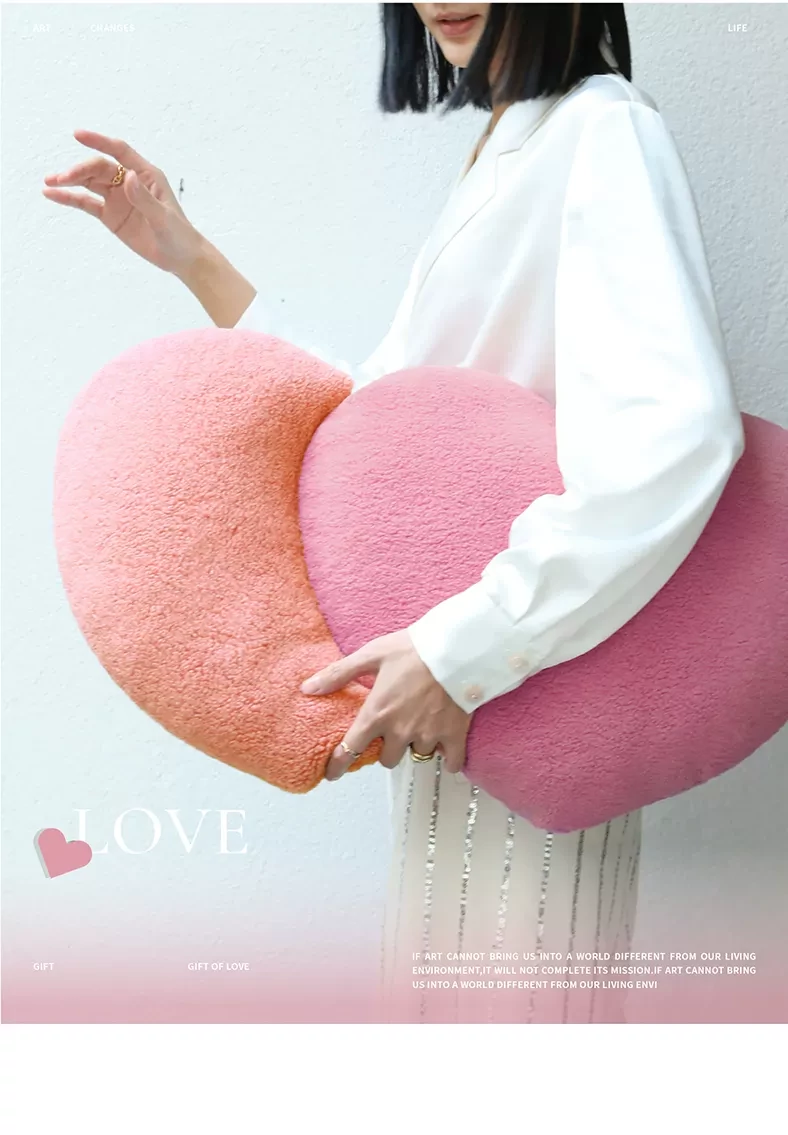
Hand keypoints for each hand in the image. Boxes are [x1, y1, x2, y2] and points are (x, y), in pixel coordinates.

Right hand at [42, 130, 202, 277]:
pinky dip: (70, 198)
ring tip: (49, 183)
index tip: (78, 135)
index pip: (119, 151)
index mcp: (146, 175)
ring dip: (70, 181)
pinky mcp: (110, 215)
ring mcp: (117, 198)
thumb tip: (128, 177)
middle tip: (61, 178)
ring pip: (89, 183)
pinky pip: (86, 203)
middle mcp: (129, 182)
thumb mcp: (163, 218)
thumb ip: (145, 199)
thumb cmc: (178, 235)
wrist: (181, 258)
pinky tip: (52, 195)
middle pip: (99, 168)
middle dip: (79, 170)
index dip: (99, 142)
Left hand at [300, 630, 472, 779]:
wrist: (457, 648)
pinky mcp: (454, 735)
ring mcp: (428, 736)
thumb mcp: (371, 655)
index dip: (338, 766)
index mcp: (376, 714)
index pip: (350, 750)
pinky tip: (445, 746)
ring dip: (416, 744)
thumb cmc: (412, 649)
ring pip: (417, 755)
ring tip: (421, 723)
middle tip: (394, 728)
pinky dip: (447, 757)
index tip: (333, 773)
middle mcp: (400, 731)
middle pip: (387, 759)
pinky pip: (450, 762)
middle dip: (388, 747)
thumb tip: (308, 688)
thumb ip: (339, 674)